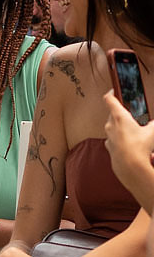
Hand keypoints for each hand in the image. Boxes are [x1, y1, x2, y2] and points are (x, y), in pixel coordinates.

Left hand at [103, 90, 153, 209]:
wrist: (130, 166)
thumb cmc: (140, 147)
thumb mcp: (153, 131)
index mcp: (119, 117)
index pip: (110, 100)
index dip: (111, 93)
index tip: (113, 90)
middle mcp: (110, 125)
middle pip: (111, 113)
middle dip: (119, 111)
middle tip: (129, 111)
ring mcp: (108, 137)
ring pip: (111, 126)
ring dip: (119, 125)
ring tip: (132, 128)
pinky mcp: (109, 146)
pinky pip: (112, 138)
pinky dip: (119, 137)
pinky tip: (128, 141)